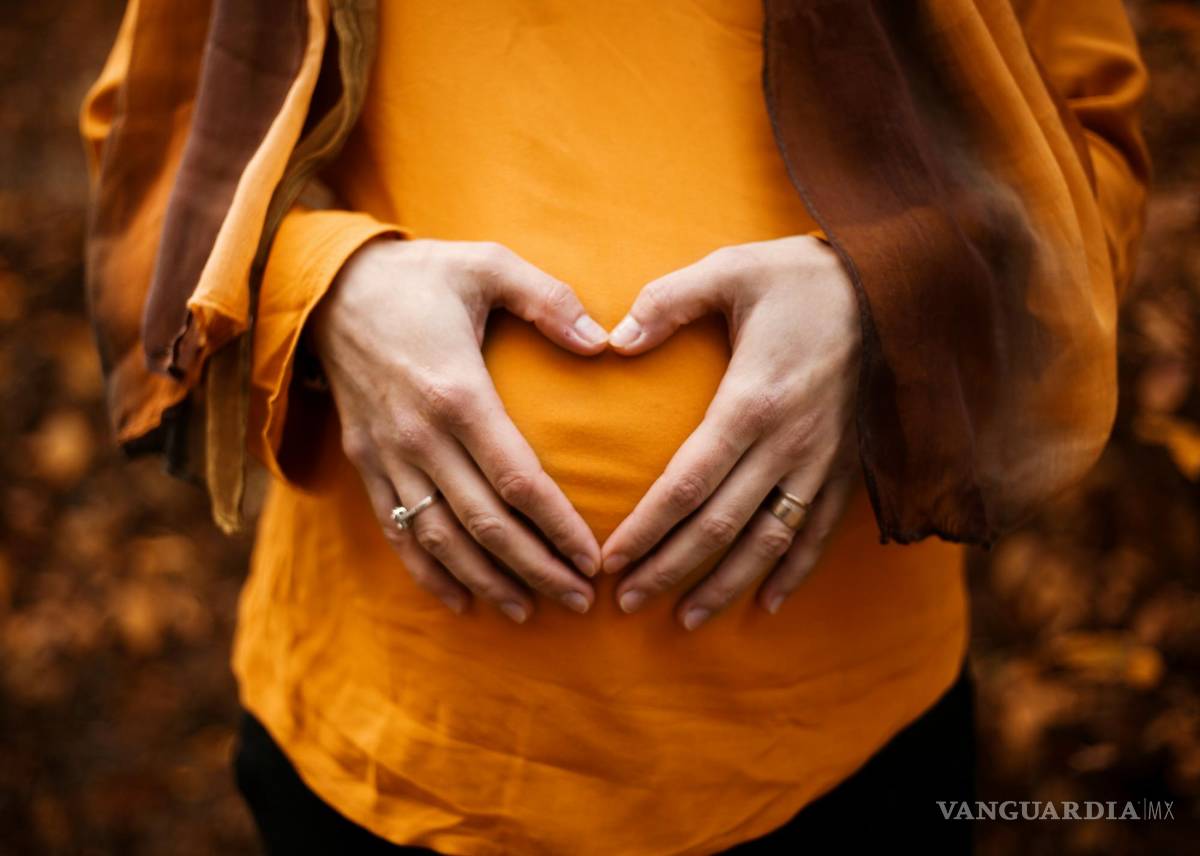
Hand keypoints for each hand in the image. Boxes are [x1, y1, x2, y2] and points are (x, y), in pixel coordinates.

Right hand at [310, 238, 607, 622]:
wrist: (328, 288)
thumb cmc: (420, 276)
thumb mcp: (487, 264)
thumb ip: (548, 299)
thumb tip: (605, 342)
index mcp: (457, 392)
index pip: (517, 480)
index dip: (558, 526)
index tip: (594, 558)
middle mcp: (420, 436)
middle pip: (484, 525)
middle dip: (536, 569)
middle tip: (580, 601)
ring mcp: (388, 456)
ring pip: (441, 540)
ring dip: (487, 582)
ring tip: (530, 611)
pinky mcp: (366, 463)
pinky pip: (396, 532)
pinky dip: (428, 573)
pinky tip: (461, 602)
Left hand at [600, 235, 861, 628]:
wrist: (899, 286)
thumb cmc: (803, 277)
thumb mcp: (731, 270)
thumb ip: (667, 301)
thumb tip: (613, 339)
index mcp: (752, 401)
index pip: (688, 484)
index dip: (647, 529)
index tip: (611, 561)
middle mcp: (789, 443)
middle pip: (721, 526)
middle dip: (670, 569)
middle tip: (626, 603)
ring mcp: (824, 461)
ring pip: (769, 541)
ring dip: (726, 585)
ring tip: (686, 620)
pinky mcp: (850, 466)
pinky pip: (819, 532)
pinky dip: (793, 572)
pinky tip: (766, 604)